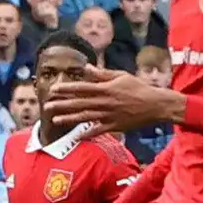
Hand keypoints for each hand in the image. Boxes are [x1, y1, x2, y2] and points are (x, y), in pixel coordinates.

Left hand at [41, 65, 179, 134]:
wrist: (156, 105)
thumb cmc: (138, 88)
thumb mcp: (120, 76)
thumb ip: (101, 73)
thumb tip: (85, 67)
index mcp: (105, 89)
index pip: (82, 88)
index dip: (66, 88)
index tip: (53, 88)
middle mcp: (105, 102)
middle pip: (79, 103)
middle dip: (62, 104)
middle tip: (47, 106)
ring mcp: (109, 115)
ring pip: (85, 117)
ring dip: (69, 118)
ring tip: (55, 119)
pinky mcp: (115, 126)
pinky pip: (98, 130)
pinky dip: (87, 133)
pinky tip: (75, 135)